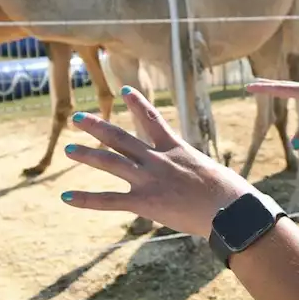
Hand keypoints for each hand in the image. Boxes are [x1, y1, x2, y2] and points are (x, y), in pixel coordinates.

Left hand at [61, 86, 254, 237]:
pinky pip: (110, 200)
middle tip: (78, 117)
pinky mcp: (145, 203)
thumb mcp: (212, 173)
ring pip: (110, 162)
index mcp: (176, 149)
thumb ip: (197, 173)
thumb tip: (203, 181)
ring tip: (68, 149)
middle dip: (98, 127)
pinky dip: (86, 199)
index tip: (124, 89)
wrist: (232, 210)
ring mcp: (150, 180)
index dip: (137, 103)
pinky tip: (67, 197)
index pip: (153, 119)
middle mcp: (158, 160)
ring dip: (87, 155)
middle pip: (121, 138)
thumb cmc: (231, 195)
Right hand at [246, 78, 298, 147]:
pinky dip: (295, 94)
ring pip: (294, 90)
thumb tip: (295, 146)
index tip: (248, 86)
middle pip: (283, 86)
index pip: (278, 89)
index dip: (263, 89)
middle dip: (268, 86)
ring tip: (273, 88)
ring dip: (281, 88)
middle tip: (253, 83)